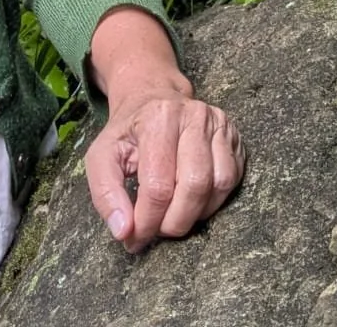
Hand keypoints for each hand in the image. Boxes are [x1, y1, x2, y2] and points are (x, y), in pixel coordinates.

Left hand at [85, 7, 243, 253]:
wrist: (151, 98)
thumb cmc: (127, 133)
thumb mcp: (102, 156)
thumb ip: (105, 194)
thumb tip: (124, 232)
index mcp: (158, 118)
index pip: (158, 186)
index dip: (147, 222)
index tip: (135, 239)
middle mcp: (193, 116)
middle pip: (193, 187)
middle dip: (174, 223)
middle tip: (157, 230)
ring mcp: (218, 123)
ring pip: (219, 185)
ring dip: (197, 214)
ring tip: (174, 216)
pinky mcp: (234, 135)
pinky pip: (233, 179)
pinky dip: (214, 202)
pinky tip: (193, 201)